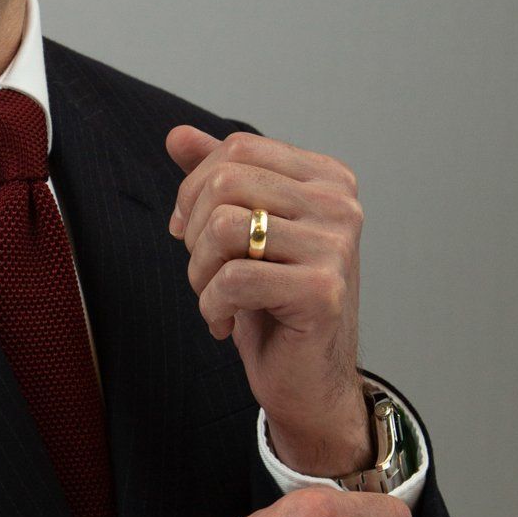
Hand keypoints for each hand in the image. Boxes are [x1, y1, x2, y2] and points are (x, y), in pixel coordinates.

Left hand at [164, 124, 368, 472]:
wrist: (306, 380)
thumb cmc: (273, 304)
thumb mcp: (241, 232)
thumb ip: (216, 179)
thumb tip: (177, 135)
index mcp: (327, 180)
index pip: (238, 149)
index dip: (196, 190)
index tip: (193, 233)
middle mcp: (340, 205)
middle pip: (226, 181)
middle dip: (193, 231)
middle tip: (203, 272)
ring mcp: (336, 247)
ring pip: (224, 227)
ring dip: (199, 272)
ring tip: (214, 298)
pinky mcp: (322, 292)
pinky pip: (233, 279)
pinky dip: (211, 307)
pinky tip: (226, 324)